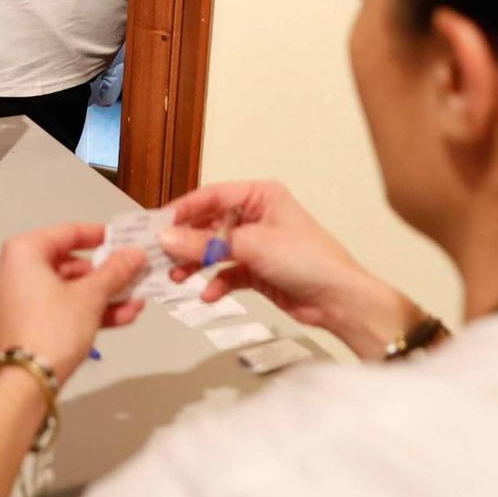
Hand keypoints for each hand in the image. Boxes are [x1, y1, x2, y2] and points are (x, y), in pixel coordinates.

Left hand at [0, 223, 147, 384]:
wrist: (29, 382)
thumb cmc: (53, 328)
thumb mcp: (90, 296)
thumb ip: (115, 271)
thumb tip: (136, 254)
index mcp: (22, 252)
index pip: (67, 232)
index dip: (99, 235)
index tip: (124, 238)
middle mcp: (16, 269)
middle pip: (70, 263)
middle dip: (106, 272)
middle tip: (134, 272)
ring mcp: (21, 297)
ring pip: (70, 288)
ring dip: (104, 293)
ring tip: (137, 297)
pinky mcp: (29, 320)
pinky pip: (63, 306)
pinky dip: (89, 309)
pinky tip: (124, 315)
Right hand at [159, 180, 422, 360]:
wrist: (340, 300)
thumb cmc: (312, 261)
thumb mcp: (251, 247)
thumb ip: (205, 244)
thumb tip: (169, 238)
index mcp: (260, 196)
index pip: (211, 196)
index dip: (182, 210)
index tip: (158, 225)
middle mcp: (257, 216)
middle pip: (209, 224)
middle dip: (186, 242)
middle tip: (161, 254)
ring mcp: (257, 244)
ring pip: (215, 250)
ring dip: (196, 264)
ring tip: (178, 276)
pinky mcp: (258, 270)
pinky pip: (227, 273)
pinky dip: (215, 282)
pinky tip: (208, 293)